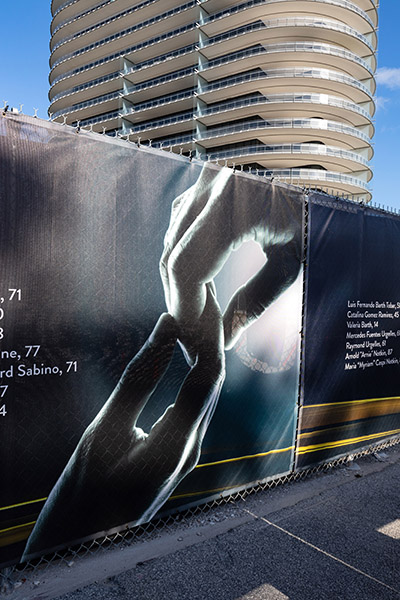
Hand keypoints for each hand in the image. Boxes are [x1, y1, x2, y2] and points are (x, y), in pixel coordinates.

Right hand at [22, 295, 223, 559]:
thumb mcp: (107, 429)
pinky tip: (187, 348)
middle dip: (212, 334)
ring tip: (198, 311)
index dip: (207, 333)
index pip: (208, 375)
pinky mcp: (181, 448)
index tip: (201, 297)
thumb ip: (139, 378)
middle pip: (214, 379)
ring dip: (205, 349)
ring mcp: (190, 449)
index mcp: (177, 444)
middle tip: (204, 294)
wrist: (85, 536)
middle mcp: (193, 446)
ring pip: (208, 389)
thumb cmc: (87, 488)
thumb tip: (167, 327)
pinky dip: (194, 368)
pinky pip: (197, 399)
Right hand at [160, 165, 302, 354]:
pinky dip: (184, 263)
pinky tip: (202, 287)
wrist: (314, 181)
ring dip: (180, 285)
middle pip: (172, 258)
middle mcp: (210, 187)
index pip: (187, 266)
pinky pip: (178, 233)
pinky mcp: (199, 189)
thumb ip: (255, 302)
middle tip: (196, 336)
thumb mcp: (290, 263)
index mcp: (234, 204)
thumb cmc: (311, 218)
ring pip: (170, 247)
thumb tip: (223, 339)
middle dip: (180, 302)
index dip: (185, 308)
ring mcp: (201, 184)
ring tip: (204, 315)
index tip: (195, 339)